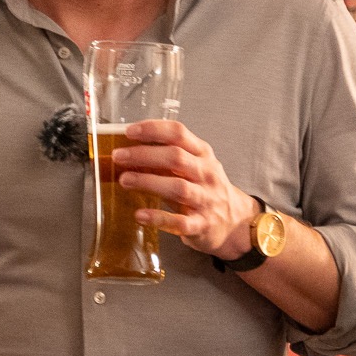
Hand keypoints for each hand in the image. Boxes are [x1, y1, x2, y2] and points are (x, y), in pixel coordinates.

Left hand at [113, 119, 258, 259]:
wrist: (235, 221)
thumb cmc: (206, 189)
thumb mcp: (195, 166)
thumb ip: (168, 157)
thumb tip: (130, 149)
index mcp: (203, 154)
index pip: (179, 133)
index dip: (153, 130)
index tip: (130, 131)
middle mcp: (206, 174)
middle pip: (176, 158)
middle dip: (144, 155)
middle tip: (119, 156)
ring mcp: (206, 200)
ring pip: (178, 187)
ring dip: (148, 182)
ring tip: (125, 180)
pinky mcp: (202, 225)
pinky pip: (180, 222)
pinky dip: (159, 218)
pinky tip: (140, 215)